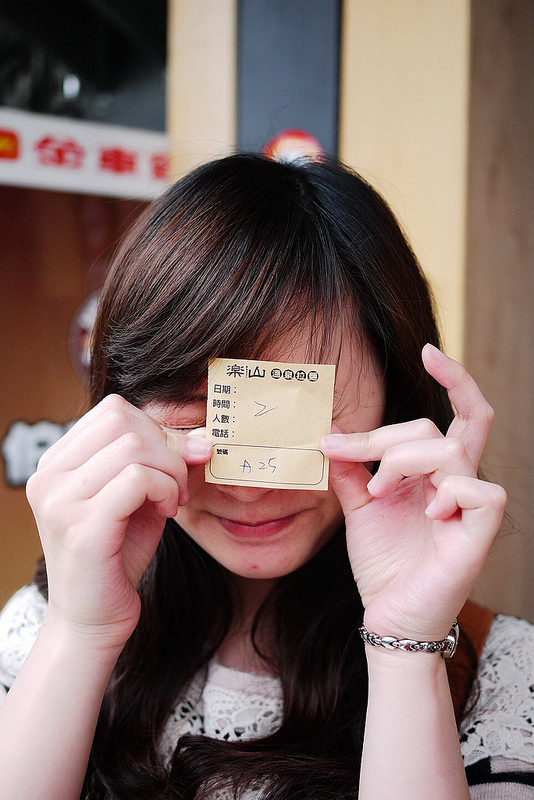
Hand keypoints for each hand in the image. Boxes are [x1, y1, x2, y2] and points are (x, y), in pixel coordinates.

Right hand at [26, 395, 211, 650]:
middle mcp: (48, 476)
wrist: (93, 620)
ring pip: (134, 447)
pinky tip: (169, 513)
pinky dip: (165, 489)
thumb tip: (200, 434)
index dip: (156, 429)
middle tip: (179, 483)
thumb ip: (160, 460)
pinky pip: (138, 479)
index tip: (175, 462)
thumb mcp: (139, 495)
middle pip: (123, 421)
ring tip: (174, 501)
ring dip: (170, 471)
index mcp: (56, 462)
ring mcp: (60, 501)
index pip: (113, 410)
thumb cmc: (118, 554)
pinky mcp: (81, 528)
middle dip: (167, 447)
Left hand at [321, 345, 505, 641]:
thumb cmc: (382, 562)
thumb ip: (351, 469)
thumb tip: (331, 432)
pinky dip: (445, 494)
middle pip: (440, 427)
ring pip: (450, 451)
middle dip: (386, 437)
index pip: (462, 414)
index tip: (426, 350)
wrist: (387, 615)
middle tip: (347, 454)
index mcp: (437, 473)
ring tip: (378, 492)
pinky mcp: (479, 535)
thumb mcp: (359, 506)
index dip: (453, 378)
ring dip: (402, 463)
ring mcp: (471, 509)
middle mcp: (459, 483)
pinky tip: (426, 514)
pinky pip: (479, 493)